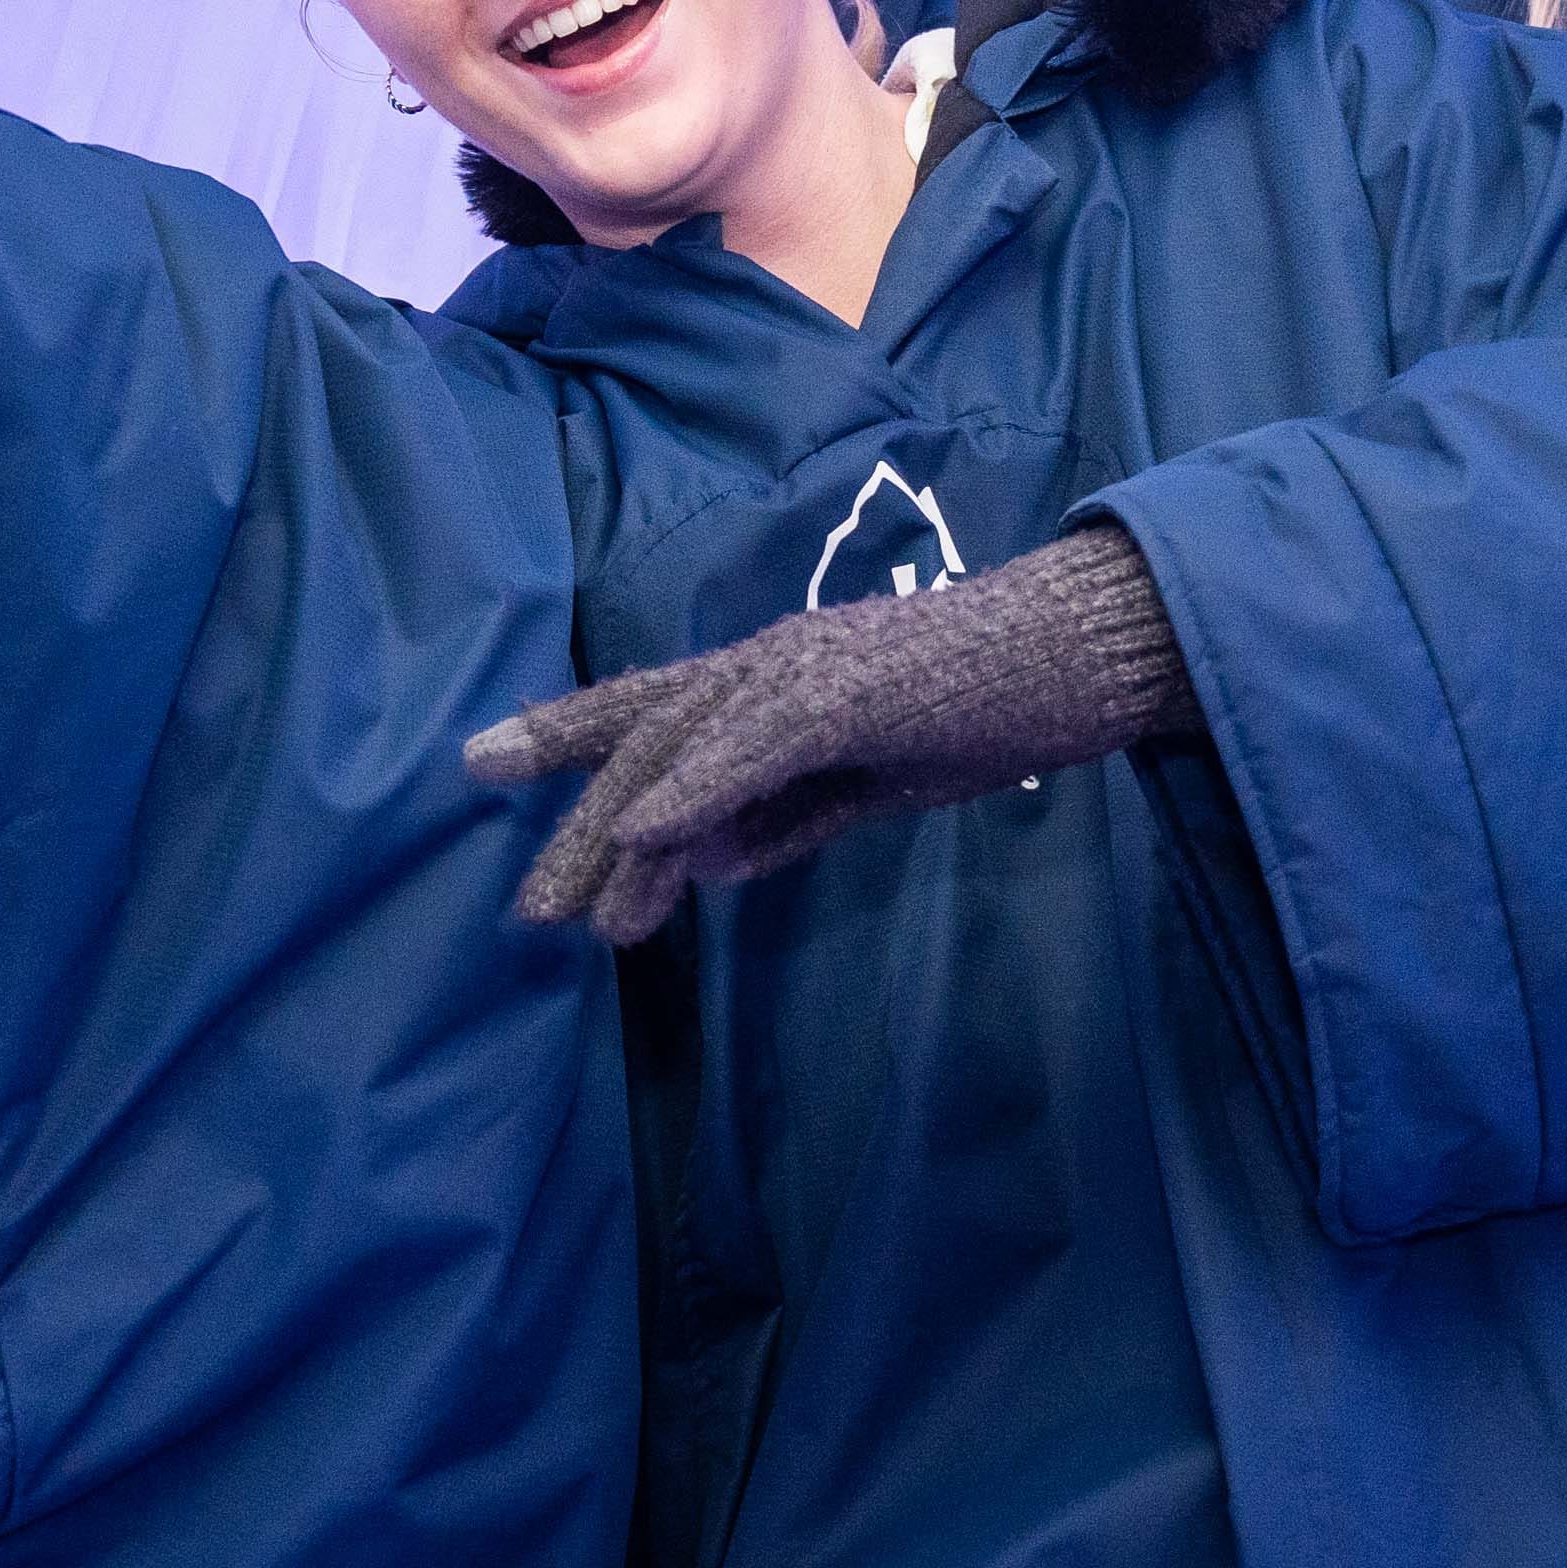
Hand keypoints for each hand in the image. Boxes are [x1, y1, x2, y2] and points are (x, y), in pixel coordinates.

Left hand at [466, 524, 1195, 942]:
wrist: (1085, 646)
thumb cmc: (991, 705)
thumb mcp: (870, 780)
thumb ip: (784, 815)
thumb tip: (699, 865)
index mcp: (773, 680)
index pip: (650, 708)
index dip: (565, 732)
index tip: (482, 763)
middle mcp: (770, 661)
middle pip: (646, 736)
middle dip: (579, 823)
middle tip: (529, 911)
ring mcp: (806, 670)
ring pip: (684, 745)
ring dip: (625, 834)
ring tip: (584, 921)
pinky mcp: (850, 691)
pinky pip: (756, 743)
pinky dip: (699, 789)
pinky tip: (651, 837)